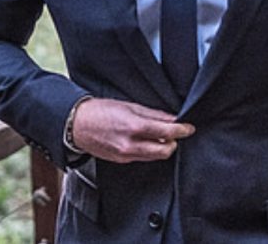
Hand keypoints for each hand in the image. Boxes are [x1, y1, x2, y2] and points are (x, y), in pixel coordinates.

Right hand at [71, 98, 194, 162]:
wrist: (77, 125)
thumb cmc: (101, 111)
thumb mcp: (129, 106)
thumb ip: (153, 114)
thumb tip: (172, 119)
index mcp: (134, 127)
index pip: (166, 132)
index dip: (182, 130)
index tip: (189, 128)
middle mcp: (131, 145)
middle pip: (165, 151)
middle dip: (173, 142)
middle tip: (174, 133)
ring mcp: (126, 155)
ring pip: (155, 157)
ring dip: (161, 147)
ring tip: (159, 135)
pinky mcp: (122, 161)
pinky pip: (143, 158)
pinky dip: (149, 151)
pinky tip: (145, 141)